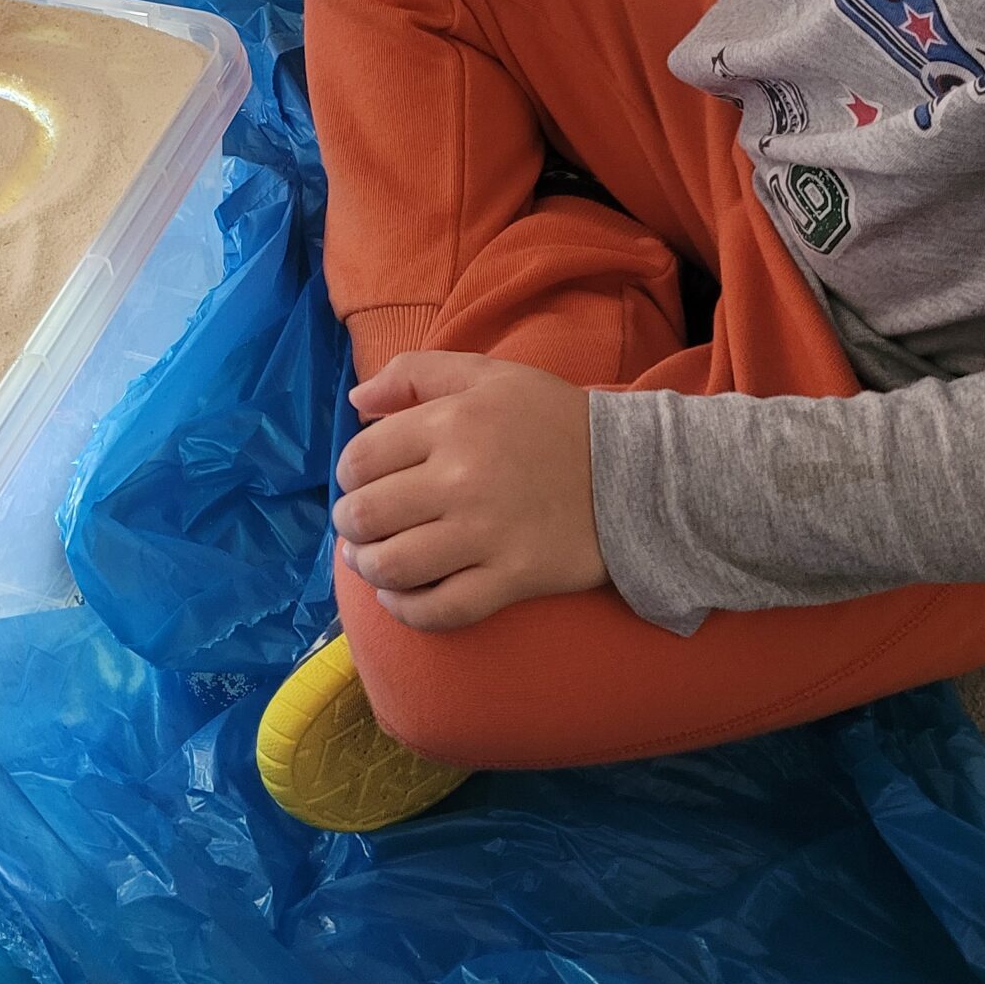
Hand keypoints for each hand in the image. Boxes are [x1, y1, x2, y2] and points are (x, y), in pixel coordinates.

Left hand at [332, 353, 606, 631]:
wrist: (634, 473)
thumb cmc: (553, 421)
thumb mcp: (488, 375)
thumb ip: (415, 373)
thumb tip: (355, 402)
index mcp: (451, 423)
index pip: (360, 460)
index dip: (349, 476)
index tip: (364, 483)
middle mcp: (462, 478)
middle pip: (366, 516)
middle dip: (351, 526)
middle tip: (362, 527)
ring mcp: (487, 534)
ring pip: (392, 566)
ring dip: (368, 568)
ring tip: (374, 561)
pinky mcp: (512, 579)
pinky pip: (438, 610)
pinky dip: (407, 609)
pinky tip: (402, 595)